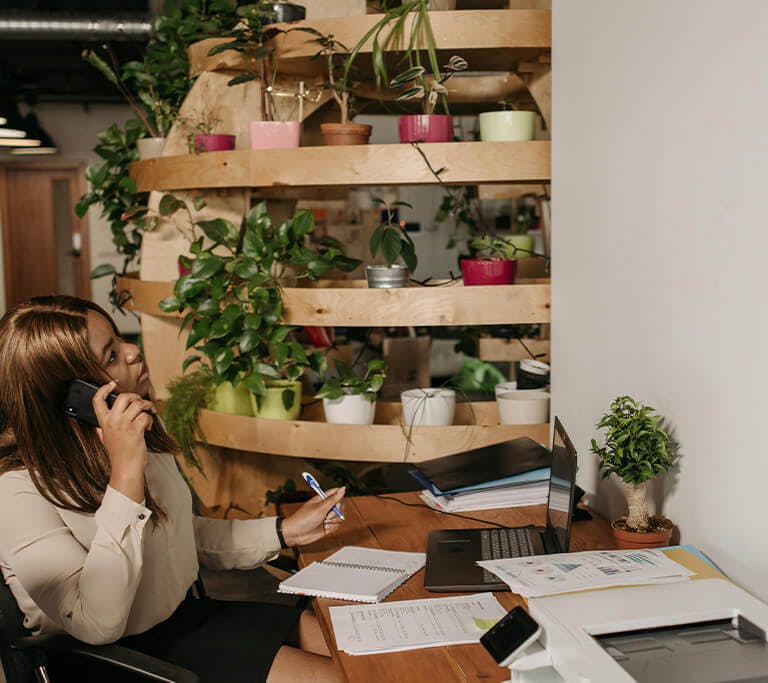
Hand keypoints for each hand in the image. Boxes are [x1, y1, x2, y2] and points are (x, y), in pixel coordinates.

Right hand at [93, 381, 156, 502]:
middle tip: (141, 404)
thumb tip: (97, 427)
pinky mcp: (135, 430)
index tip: (112, 384)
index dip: (104, 389)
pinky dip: (150, 420)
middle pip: (123, 397)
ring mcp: (123, 426)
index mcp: (103, 423)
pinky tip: (148, 427)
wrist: (125, 469)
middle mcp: (112, 422)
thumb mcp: (105, 441)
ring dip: (148, 406)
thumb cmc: (118, 455)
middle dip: (136, 397)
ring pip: (138, 404)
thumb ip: (101, 431)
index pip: (97, 401)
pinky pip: (146, 416)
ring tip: (150, 413)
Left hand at [281, 487, 345, 546]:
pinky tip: (324, 528)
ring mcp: (327, 517)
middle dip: (337, 511)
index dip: (339, 497)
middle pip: (341, 505)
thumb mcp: (320, 508)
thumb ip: (333, 499)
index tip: (335, 503)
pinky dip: (332, 527)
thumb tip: (343, 488)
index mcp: (322, 498)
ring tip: (324, 522)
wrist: (296, 534)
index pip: (336, 492)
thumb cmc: (304, 518)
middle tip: (327, 515)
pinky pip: (337, 525)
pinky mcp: (328, 526)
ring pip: (340, 516)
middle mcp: (326, 507)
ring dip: (334, 520)